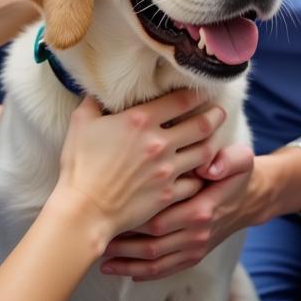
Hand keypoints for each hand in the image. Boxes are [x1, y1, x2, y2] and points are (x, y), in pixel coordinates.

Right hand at [55, 90, 224, 240]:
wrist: (84, 210)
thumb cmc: (80, 166)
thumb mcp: (82, 123)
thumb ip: (94, 102)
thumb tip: (97, 90)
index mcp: (141, 120)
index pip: (181, 100)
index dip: (196, 94)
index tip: (202, 92)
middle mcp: (160, 143)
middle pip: (202, 125)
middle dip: (215, 115)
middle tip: (220, 111)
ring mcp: (167, 170)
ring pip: (204, 152)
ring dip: (213, 143)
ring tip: (216, 138)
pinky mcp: (168, 195)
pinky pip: (195, 183)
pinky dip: (201, 175)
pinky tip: (201, 172)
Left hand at [100, 143, 258, 280]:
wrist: (251, 198)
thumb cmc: (236, 173)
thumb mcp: (239, 158)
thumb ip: (227, 160)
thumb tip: (209, 166)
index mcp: (202, 209)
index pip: (159, 219)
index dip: (132, 220)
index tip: (107, 216)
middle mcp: (197, 233)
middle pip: (151, 244)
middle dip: (122, 245)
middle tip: (95, 238)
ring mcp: (196, 247)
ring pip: (156, 262)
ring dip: (128, 264)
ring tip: (102, 261)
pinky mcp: (194, 255)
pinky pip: (167, 269)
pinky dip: (145, 273)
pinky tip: (125, 271)